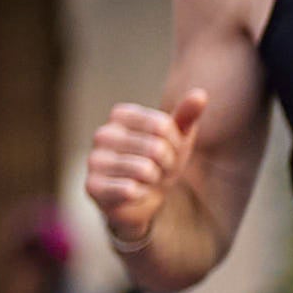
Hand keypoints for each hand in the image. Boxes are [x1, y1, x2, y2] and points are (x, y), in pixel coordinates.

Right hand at [83, 88, 207, 250]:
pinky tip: (135, 193)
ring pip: (144, 169)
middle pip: (155, 147)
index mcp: (121, 115)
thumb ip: (187, 115)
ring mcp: (94, 160)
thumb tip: (200, 94)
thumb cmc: (160, 162)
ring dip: (155, 180)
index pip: (162, 125)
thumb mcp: (178, 138)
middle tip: (159, 168)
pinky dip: (141, 195)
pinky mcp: (92, 186)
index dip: (175, 143)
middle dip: (167, 163)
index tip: (170, 150)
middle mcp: (102, 134)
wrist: (142, 198)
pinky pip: (130, 190)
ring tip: (148, 179)